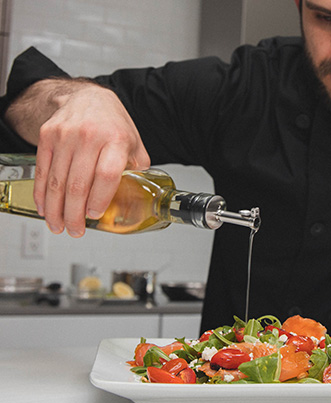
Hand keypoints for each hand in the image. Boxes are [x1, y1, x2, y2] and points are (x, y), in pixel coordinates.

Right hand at [7, 78, 149, 236]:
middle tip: (76, 231)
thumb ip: (137, 169)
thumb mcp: (134, 142)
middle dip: (74, 214)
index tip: (95, 215)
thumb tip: (140, 196)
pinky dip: (42, 194)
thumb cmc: (113, 124)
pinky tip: (46, 208)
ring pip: (57, 181)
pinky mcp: (47, 137)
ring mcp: (65, 136)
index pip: (106, 175)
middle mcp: (89, 137)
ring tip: (59, 226)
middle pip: (78, 183)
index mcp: (116, 139)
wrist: (87, 97)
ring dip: (56, 209)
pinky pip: (42, 171)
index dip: (99, 199)